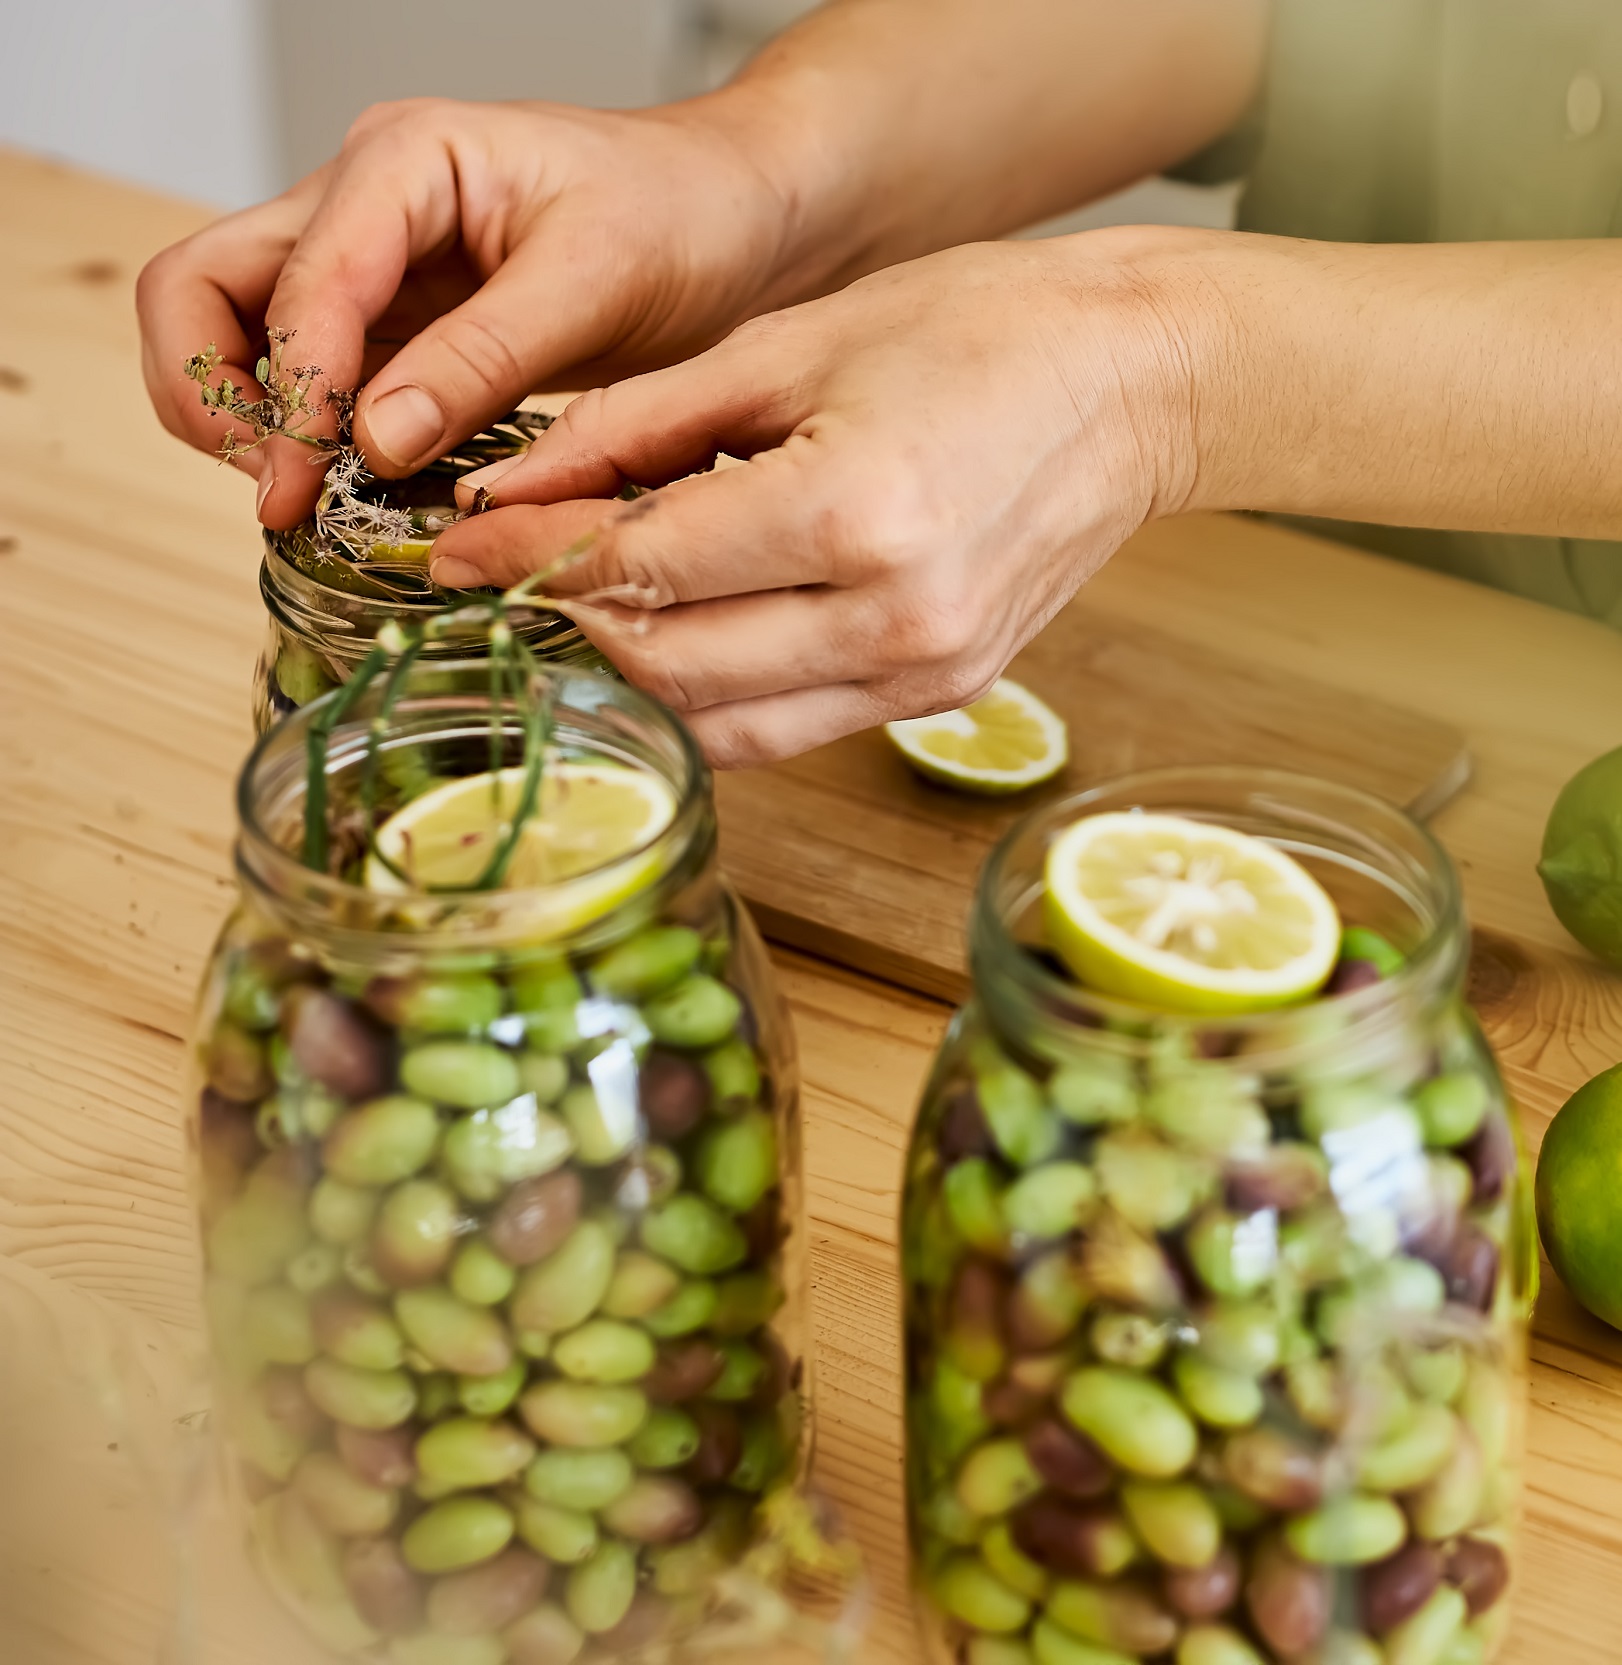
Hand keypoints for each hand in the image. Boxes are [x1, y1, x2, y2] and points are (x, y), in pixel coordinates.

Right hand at [136, 95, 801, 528]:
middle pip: (201, 287)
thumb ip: (481, 359)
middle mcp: (362, 206)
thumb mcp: (594, 282)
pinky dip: (305, 438)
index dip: (289, 393)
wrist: (730, 216)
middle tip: (279, 492)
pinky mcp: (396, 327)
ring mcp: (369, 268)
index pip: (294, 282)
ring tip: (310, 501)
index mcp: (404, 164)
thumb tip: (375, 442)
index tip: (308, 485)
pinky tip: (353, 491)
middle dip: (214, 396)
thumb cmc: (679, 214)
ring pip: (235, 335)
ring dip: (246, 422)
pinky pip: (309, 382)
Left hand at [427, 233, 1201, 766]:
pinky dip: (709, 698)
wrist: (1135, 385)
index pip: (642, 567)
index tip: (457, 544)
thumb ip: (640, 426)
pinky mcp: (939, 698)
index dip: (530, 561)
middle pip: (666, 664)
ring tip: (578, 608)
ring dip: (629, 672)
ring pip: (718, 722)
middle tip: (504, 571)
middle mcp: (891, 621)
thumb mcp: (792, 344)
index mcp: (855, 513)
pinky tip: (673, 642)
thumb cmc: (985, 331)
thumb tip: (518, 488)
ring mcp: (923, 677)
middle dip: (563, 620)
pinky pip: (784, 730)